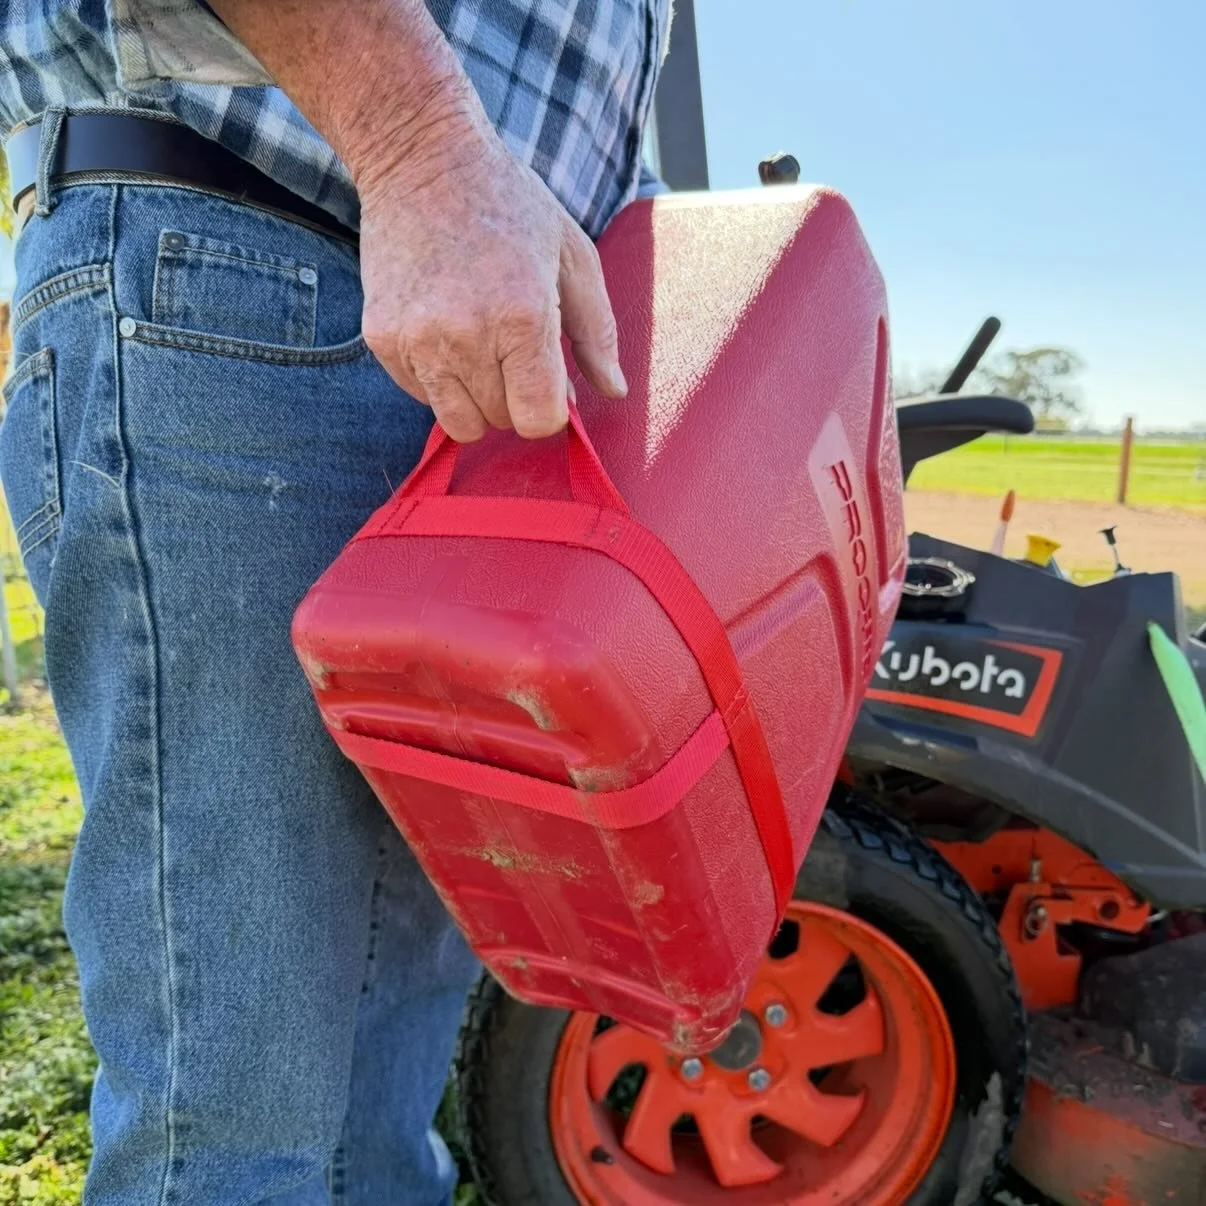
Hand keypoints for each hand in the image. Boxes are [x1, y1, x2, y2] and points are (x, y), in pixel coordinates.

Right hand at [357, 119, 626, 442]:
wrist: (421, 157)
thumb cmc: (509, 205)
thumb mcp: (572, 256)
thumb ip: (597, 332)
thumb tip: (613, 392)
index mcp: (523, 317)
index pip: (538, 420)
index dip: (548, 408)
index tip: (546, 381)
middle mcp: (466, 336)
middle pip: (500, 421)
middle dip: (514, 398)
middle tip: (512, 349)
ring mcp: (418, 340)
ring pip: (458, 421)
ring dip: (476, 398)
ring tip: (480, 346)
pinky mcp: (383, 338)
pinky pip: (421, 395)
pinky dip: (438, 379)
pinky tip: (444, 329)